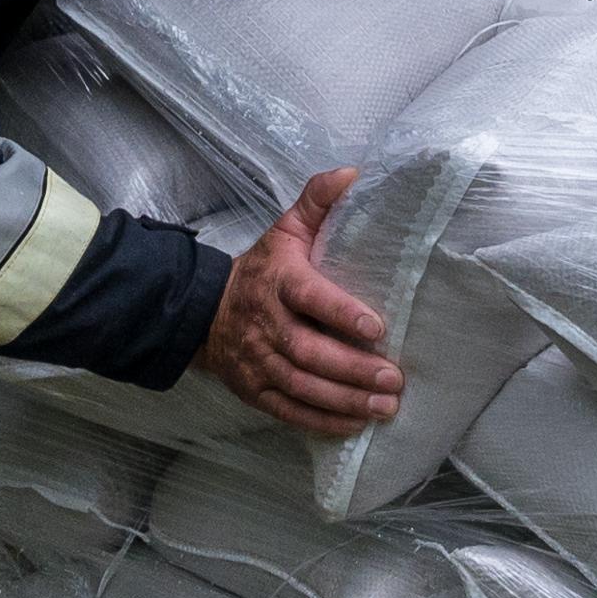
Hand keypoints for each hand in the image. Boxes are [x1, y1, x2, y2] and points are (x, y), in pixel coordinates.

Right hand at [194, 170, 404, 436]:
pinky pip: (288, 411)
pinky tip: (355, 423)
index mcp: (277, 282)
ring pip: (301, 386)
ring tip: (385, 405)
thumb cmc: (261, 270)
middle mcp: (265, 325)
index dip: (341, 313)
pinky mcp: (254, 391)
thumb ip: (317, 202)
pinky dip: (322, 421)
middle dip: (352, 368)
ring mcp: (257, 362)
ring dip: (344, 399)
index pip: (308, 297)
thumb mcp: (284, 230)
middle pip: (307, 352)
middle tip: (394, 377)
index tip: (377, 326)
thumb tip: (352, 174)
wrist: (202, 311)